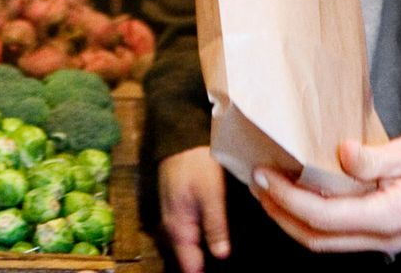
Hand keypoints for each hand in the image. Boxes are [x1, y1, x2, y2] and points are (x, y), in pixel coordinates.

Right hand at [158, 147, 229, 272]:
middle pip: (187, 259)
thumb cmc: (196, 163)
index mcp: (178, 226)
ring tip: (220, 262)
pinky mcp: (180, 210)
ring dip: (200, 255)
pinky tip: (214, 242)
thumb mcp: (211, 192)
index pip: (188, 265)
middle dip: (203, 266)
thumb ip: (215, 225)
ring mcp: (174, 218)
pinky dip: (199, 242)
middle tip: (228, 268)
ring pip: (188, 247)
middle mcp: (172, 227)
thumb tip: (221, 256)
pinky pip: (189, 235)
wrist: (182, 139)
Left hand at [247, 128, 400, 255]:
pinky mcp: (396, 231)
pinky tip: (311, 196)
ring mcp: (393, 239)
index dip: (286, 198)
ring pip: (332, 242)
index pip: (321, 216)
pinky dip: (321, 220)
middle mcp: (387, 237)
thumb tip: (335, 153)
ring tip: (275, 192)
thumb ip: (368, 158)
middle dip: (282, 216)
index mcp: (388, 217)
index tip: (262, 174)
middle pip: (319, 240)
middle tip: (258, 186)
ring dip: (298, 221)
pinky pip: (348, 234)